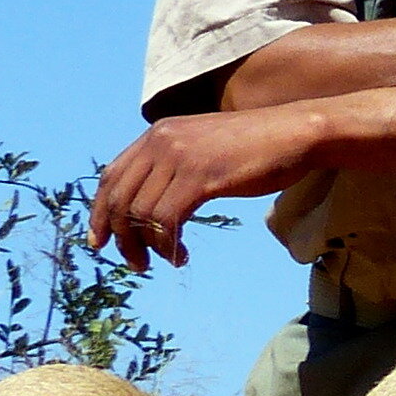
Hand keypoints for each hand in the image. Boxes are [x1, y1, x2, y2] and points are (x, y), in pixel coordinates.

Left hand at [88, 107, 329, 270]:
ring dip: (146, 246)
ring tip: (165, 261)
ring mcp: (180, 157)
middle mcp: (161, 140)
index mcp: (158, 132)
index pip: (110, 176)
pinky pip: (166, 220)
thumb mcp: (204, 146)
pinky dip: (167, 244)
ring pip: (139, 213)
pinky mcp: (200, 176)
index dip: (98, 213)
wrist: (297, 132)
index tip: (100, 242)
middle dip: (119, 237)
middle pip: (118, 198)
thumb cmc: (258, 145)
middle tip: (135, 263)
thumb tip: (153, 199)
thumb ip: (175, 163)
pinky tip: (180, 255)